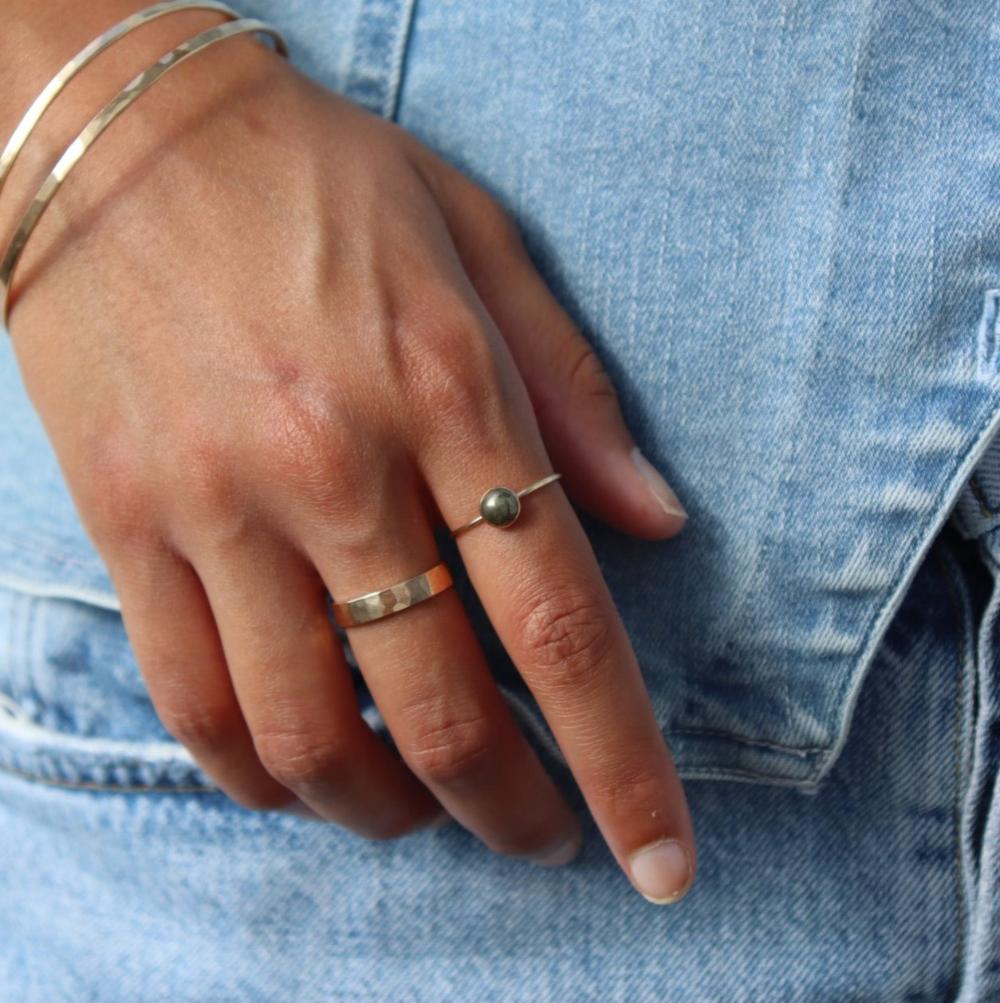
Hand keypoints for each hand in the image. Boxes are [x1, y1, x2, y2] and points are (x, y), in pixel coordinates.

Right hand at [3, 14, 695, 901]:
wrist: (126, 133)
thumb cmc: (321, 177)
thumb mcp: (478, 243)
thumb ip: (574, 394)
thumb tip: (656, 523)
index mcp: (446, 389)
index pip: (557, 621)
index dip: (621, 762)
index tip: (660, 861)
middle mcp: (333, 465)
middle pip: (439, 709)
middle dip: (510, 811)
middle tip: (545, 838)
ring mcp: (217, 504)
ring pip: (306, 736)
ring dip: (384, 811)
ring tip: (427, 814)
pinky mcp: (126, 523)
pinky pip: (190, 700)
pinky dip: (257, 775)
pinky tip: (306, 778)